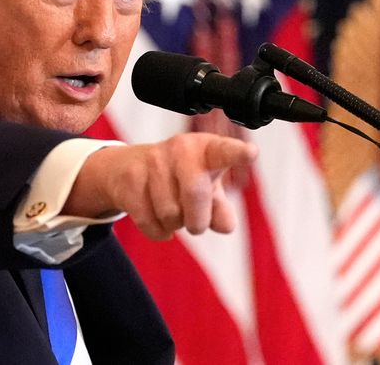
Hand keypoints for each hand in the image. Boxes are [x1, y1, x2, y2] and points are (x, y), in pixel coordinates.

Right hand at [65, 133, 257, 239]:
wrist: (129, 168)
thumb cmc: (181, 178)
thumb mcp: (207, 190)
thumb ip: (221, 210)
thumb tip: (224, 225)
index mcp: (208, 149)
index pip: (225, 152)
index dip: (237, 154)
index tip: (250, 154)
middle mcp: (180, 149)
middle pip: (195, 193)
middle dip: (197, 220)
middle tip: (195, 223)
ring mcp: (152, 161)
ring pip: (170, 213)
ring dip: (174, 224)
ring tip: (171, 211)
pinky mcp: (130, 179)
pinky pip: (149, 222)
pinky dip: (157, 231)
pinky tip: (156, 218)